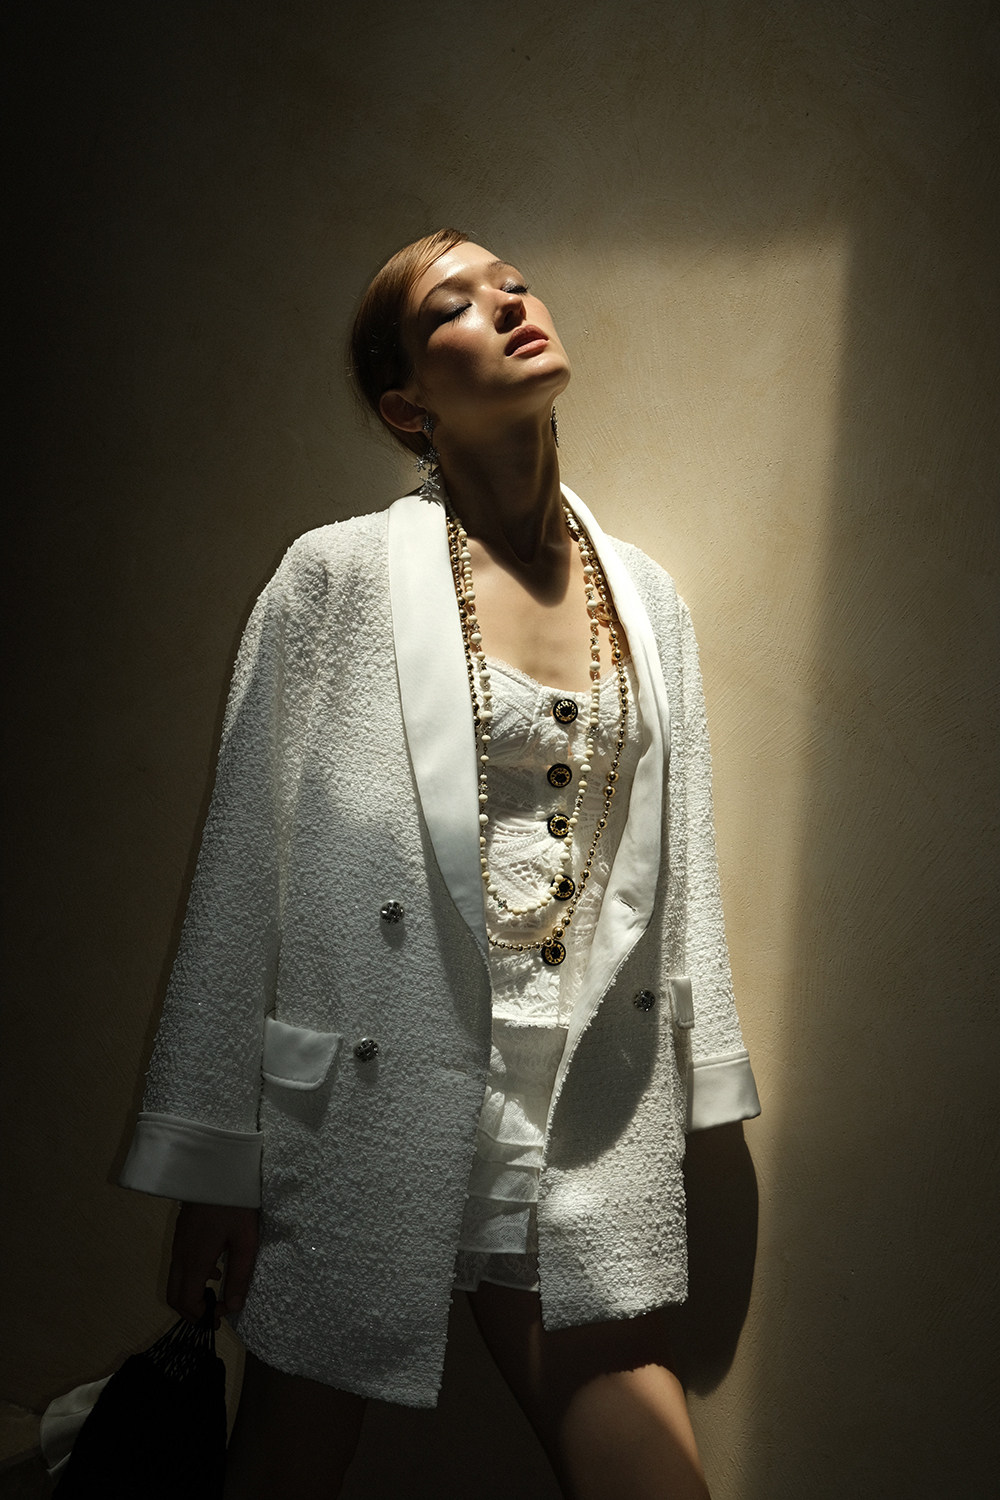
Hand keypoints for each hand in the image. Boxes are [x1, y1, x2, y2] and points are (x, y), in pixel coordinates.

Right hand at [166, 1201, 259, 1326]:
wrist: (217, 1167)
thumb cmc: (235, 1204)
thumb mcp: (245, 1241)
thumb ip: (239, 1276)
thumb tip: (232, 1308)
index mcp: (194, 1261)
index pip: (186, 1303)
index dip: (201, 1317)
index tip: (220, 1316)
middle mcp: (180, 1255)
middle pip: (173, 1296)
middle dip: (191, 1310)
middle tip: (214, 1311)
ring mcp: (178, 1243)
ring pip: (175, 1281)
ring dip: (191, 1293)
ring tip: (217, 1291)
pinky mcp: (181, 1233)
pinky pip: (179, 1265)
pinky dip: (191, 1277)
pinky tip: (214, 1268)